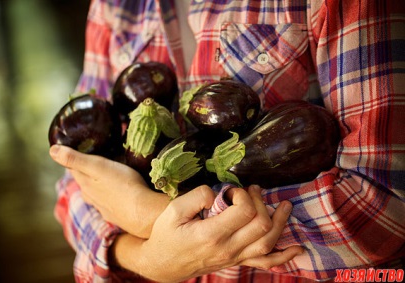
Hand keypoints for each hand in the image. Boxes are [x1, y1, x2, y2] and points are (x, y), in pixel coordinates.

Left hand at [49, 145, 169, 237]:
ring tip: (107, 175)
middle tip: (96, 159)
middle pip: (84, 182)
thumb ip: (75, 159)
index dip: (74, 157)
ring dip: (98, 185)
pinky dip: (111, 196)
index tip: (79, 147)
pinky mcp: (118, 214)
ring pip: (96, 194)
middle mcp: (91, 197)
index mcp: (85, 184)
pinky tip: (118, 194)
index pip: (73, 168)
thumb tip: (52, 150)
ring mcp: (104, 208)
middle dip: (87, 171)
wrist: (142, 212)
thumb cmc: (122, 185)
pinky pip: (110, 203)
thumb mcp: (98, 166)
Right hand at [111, 185, 302, 281]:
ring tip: (284, 206)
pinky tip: (297, 248)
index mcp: (211, 234)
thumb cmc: (167, 235)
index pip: (244, 211)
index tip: (232, 191)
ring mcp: (234, 258)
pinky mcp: (236, 262)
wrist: (163, 264)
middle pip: (261, 224)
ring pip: (268, 242)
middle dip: (261, 202)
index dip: (243, 195)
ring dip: (280, 222)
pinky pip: (265, 262)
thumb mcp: (173, 210)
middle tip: (252, 190)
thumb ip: (196, 196)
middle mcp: (228, 249)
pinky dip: (284, 256)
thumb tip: (219, 193)